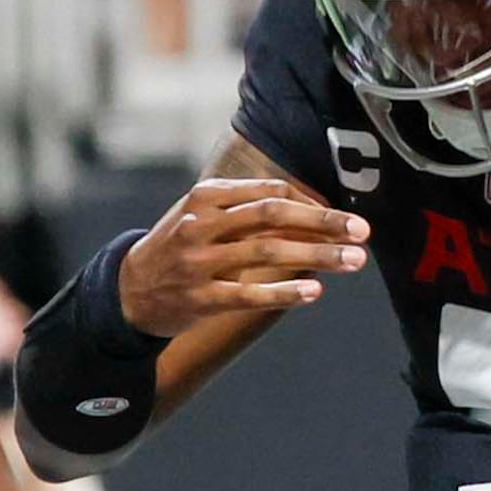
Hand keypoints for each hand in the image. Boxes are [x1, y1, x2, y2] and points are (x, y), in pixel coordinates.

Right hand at [118, 178, 369, 334]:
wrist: (128, 292)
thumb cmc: (179, 249)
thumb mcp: (202, 217)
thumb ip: (248, 211)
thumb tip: (315, 213)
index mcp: (206, 198)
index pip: (270, 192)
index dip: (313, 203)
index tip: (347, 217)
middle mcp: (201, 225)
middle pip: (273, 216)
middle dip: (323, 222)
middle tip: (362, 232)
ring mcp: (199, 262)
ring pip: (268, 253)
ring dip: (317, 256)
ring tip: (353, 261)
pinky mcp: (200, 298)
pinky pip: (249, 294)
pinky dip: (285, 292)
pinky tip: (314, 292)